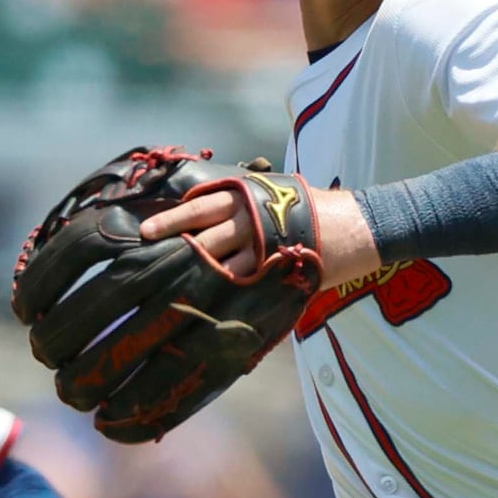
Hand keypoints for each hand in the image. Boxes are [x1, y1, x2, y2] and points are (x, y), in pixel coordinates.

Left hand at [140, 172, 378, 289]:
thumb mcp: (269, 192)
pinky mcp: (277, 269)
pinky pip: (245, 284)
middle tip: (147, 267)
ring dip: (196, 277)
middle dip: (176, 252)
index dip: (170, 220)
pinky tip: (205, 305)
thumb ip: (237, 203)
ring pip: (221, 264)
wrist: (353, 225)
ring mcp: (263, 246)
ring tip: (168, 291)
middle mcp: (249, 218)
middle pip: (203, 237)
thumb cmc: (305, 207)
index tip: (144, 233)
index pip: (199, 207)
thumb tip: (200, 218)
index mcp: (244, 196)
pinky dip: (225, 294)